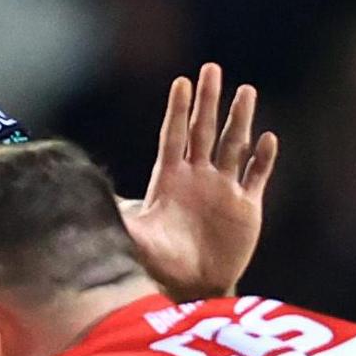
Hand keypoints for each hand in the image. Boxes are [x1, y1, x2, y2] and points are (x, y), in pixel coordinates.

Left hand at [121, 62, 278, 299]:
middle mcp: (198, 177)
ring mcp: (223, 189)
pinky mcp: (246, 206)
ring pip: (234, 145)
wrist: (192, 285)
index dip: (177, 110)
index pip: (173, 136)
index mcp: (170, 179)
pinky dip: (263, 159)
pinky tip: (268, 138)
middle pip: (204, 131)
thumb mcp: (135, 238)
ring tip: (246, 90)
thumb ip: (117, 217)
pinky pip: (257, 176)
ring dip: (241, 119)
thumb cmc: (160, 262)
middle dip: (208, 101)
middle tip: (212, 69)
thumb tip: (87, 198)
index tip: (181, 82)